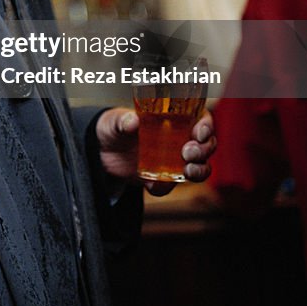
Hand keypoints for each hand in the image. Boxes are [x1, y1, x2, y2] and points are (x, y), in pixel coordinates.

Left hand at [95, 106, 216, 196]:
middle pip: (206, 145)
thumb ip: (123, 120)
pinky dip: (164, 187)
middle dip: (204, 150)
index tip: (199, 133)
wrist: (100, 151)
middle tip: (188, 153)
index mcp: (173, 118)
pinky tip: (152, 185)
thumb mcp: (114, 120)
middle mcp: (179, 139)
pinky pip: (170, 186)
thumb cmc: (112, 126)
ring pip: (200, 167)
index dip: (206, 125)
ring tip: (188, 171)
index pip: (201, 119)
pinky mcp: (161, 178)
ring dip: (199, 171)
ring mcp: (172, 160)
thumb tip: (133, 121)